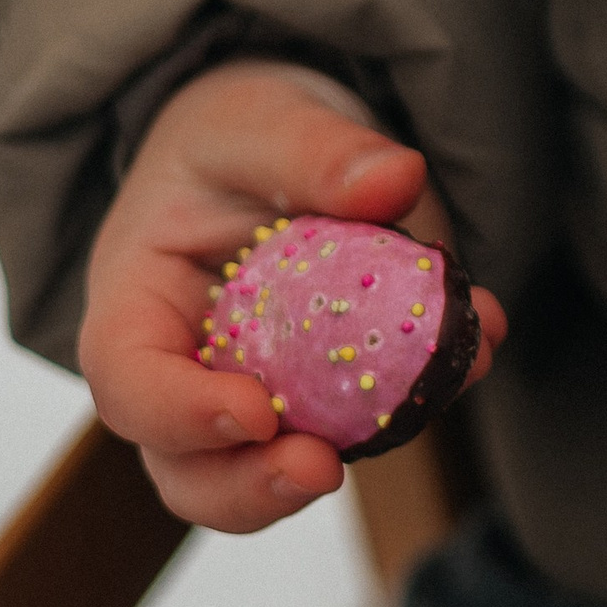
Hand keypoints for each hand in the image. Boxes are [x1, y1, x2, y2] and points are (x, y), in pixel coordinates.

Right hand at [78, 60, 503, 531]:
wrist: (278, 150)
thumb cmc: (238, 133)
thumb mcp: (260, 119)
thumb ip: (316, 149)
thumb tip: (396, 179)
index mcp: (136, 304)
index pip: (127, 381)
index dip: (179, 413)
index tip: (255, 412)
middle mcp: (183, 373)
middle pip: (188, 467)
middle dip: (252, 487)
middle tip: (325, 469)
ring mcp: (255, 398)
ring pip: (280, 471)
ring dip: (365, 448)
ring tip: (443, 385)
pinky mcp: (325, 399)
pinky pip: (367, 423)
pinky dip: (425, 395)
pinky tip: (480, 342)